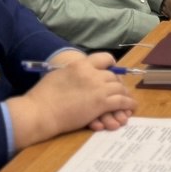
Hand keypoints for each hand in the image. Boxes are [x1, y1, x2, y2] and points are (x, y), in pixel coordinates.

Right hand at [6, 51, 134, 148]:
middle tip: (120, 89)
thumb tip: (78, 75)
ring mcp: (98, 88)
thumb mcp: (58, 74)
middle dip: (117, 83)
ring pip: (119, 88)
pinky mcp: (101, 103)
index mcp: (80, 64)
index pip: (104, 59)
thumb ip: (72, 72)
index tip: (113, 70)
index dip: (111, 65)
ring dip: (124, 94)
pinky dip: (128, 104)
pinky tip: (131, 107)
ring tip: (127, 100)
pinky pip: (121, 101)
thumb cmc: (42, 96)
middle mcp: (92, 73)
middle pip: (113, 76)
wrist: (40, 112)